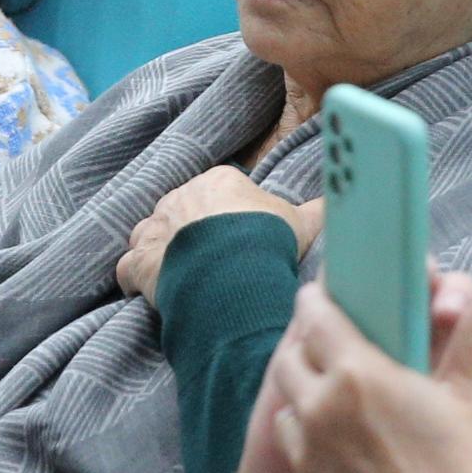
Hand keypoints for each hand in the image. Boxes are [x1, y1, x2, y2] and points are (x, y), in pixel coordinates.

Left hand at [115, 167, 317, 297]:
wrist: (231, 271)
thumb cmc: (266, 241)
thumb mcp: (301, 222)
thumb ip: (318, 212)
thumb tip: (343, 203)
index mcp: (218, 182)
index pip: (218, 193)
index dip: (228, 216)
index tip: (238, 238)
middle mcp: (180, 197)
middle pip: (182, 211)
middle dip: (191, 232)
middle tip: (212, 262)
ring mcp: (155, 229)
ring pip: (150, 234)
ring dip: (159, 251)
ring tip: (179, 274)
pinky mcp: (138, 260)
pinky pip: (128, 267)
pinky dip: (134, 277)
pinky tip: (146, 290)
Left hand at [253, 268, 471, 472]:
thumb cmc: (464, 471)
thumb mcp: (467, 398)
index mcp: (357, 374)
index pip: (315, 317)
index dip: (316, 303)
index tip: (320, 299)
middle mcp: (320, 408)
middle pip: (290, 359)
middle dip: (307, 350)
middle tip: (329, 350)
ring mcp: (308, 455)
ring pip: (287, 408)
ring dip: (304, 398)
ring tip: (335, 403)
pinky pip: (296, 453)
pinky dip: (310, 444)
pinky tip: (340, 451)